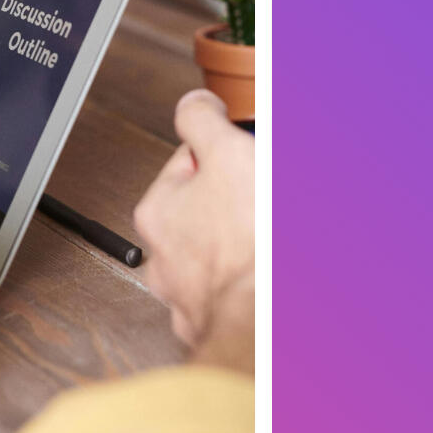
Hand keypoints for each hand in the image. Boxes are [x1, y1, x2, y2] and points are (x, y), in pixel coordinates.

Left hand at [133, 90, 254, 348]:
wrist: (269, 323)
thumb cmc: (249, 243)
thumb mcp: (227, 154)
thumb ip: (202, 121)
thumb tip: (194, 103)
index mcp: (157, 213)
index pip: (187, 164)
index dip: (223, 157)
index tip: (245, 162)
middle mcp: (164, 260)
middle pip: (206, 214)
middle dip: (239, 205)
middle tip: (268, 204)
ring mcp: (193, 299)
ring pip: (224, 258)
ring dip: (249, 248)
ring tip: (275, 243)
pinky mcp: (224, 329)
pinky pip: (243, 298)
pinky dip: (258, 287)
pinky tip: (274, 275)